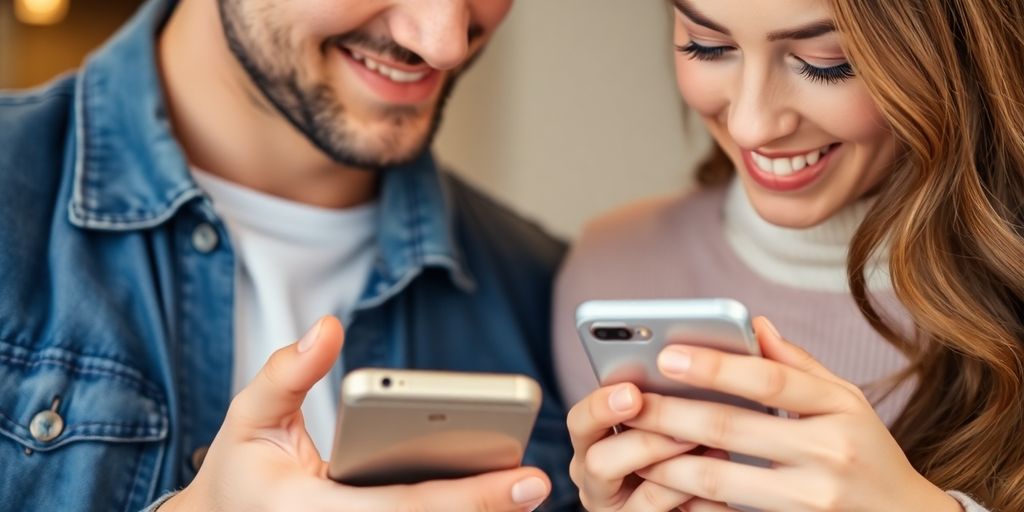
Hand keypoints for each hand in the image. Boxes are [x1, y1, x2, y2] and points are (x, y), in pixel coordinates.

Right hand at [160, 316, 551, 511]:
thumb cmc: (243, 469)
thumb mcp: (249, 417)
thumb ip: (286, 374)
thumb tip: (327, 327)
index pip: (406, 506)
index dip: (468, 494)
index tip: (521, 476)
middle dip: (488, 505)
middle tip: (538, 482)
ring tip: (525, 488)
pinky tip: (492, 496)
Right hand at [566, 383, 732, 510]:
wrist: (688, 498)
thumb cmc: (676, 449)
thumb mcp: (659, 419)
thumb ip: (658, 397)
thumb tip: (687, 358)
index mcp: (593, 441)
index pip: (580, 420)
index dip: (601, 406)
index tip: (632, 393)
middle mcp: (594, 476)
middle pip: (599, 459)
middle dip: (645, 441)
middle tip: (683, 429)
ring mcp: (616, 507)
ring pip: (641, 490)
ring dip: (676, 466)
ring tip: (709, 446)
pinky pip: (663, 510)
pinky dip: (693, 492)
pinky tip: (721, 473)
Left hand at [623, 317, 960, 511]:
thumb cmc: (867, 449)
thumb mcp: (846, 401)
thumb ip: (797, 364)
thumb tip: (754, 322)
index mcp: (839, 406)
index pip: (769, 379)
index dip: (715, 366)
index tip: (667, 355)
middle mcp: (830, 450)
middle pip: (734, 427)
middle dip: (671, 413)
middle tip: (628, 402)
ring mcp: (814, 495)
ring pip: (722, 475)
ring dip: (669, 460)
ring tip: (633, 443)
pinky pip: (731, 507)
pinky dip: (692, 494)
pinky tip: (661, 481)